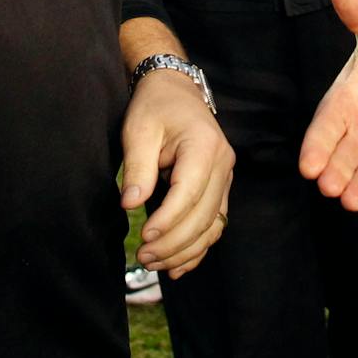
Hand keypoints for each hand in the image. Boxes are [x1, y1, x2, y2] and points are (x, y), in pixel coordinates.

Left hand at [122, 70, 234, 277]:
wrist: (176, 91)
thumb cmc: (156, 107)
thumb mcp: (139, 131)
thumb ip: (138, 168)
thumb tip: (131, 205)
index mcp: (204, 146)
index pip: (189, 193)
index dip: (168, 220)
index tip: (143, 236)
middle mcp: (223, 164)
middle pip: (204, 215)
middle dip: (173, 242)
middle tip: (143, 257)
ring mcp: (226, 177)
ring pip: (213, 226)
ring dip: (185, 250)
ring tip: (154, 263)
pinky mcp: (220, 188)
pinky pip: (215, 224)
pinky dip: (198, 248)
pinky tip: (177, 266)